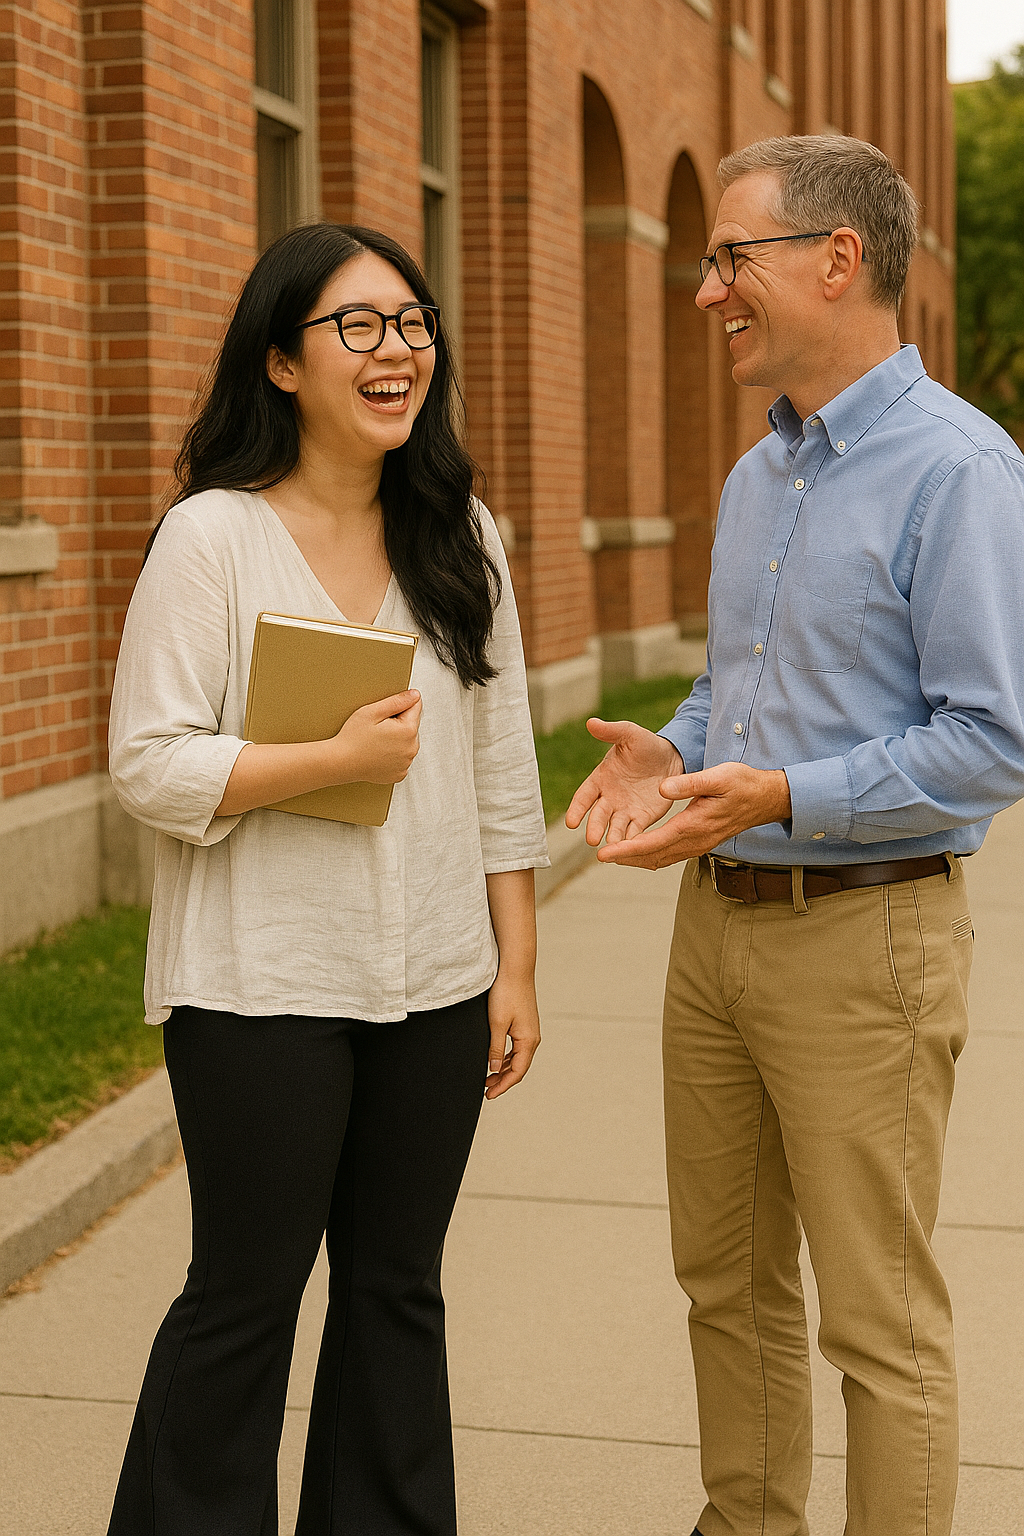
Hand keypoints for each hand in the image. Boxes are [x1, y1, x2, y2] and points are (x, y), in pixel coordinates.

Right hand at [332, 689, 420, 783]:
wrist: (341, 763)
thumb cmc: (353, 738)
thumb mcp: (372, 712)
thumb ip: (397, 701)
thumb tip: (415, 695)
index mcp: (408, 730)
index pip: (415, 707)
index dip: (399, 706)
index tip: (385, 713)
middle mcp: (412, 748)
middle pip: (412, 725)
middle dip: (399, 723)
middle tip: (377, 728)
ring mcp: (406, 763)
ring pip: (407, 742)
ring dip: (397, 739)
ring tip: (376, 741)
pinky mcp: (400, 773)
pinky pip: (401, 758)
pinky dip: (393, 754)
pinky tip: (378, 752)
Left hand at [484, 969, 540, 1098]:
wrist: (515, 969)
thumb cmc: (506, 993)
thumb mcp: (497, 1024)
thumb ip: (495, 1048)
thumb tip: (492, 1069)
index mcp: (528, 1041)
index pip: (517, 1072)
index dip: (502, 1086)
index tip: (488, 1095)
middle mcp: (532, 1038)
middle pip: (518, 1067)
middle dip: (502, 1080)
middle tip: (485, 1090)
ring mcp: (529, 1030)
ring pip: (517, 1058)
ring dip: (503, 1069)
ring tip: (487, 1077)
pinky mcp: (524, 1024)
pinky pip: (516, 1047)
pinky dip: (505, 1057)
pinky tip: (494, 1059)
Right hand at [565, 720, 682, 845]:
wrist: (671, 757)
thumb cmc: (645, 744)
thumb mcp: (630, 734)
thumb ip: (611, 731)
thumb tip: (591, 722)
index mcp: (600, 778)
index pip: (584, 796)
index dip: (577, 809)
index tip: (571, 822)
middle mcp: (609, 798)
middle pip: (598, 815)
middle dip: (594, 826)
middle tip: (592, 839)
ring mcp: (625, 810)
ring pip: (615, 827)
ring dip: (612, 838)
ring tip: (612, 847)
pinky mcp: (642, 818)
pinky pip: (635, 831)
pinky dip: (632, 841)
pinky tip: (631, 849)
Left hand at [598, 762, 791, 869]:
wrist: (766, 799)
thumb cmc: (743, 783)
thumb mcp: (718, 776)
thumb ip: (690, 783)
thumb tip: (662, 788)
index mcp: (694, 825)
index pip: (654, 843)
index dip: (627, 849)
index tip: (605, 853)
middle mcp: (695, 841)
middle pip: (653, 857)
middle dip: (626, 858)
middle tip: (601, 856)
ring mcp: (699, 845)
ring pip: (661, 859)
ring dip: (637, 859)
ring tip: (614, 855)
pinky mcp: (701, 842)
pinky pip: (670, 855)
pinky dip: (651, 855)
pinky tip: (639, 850)